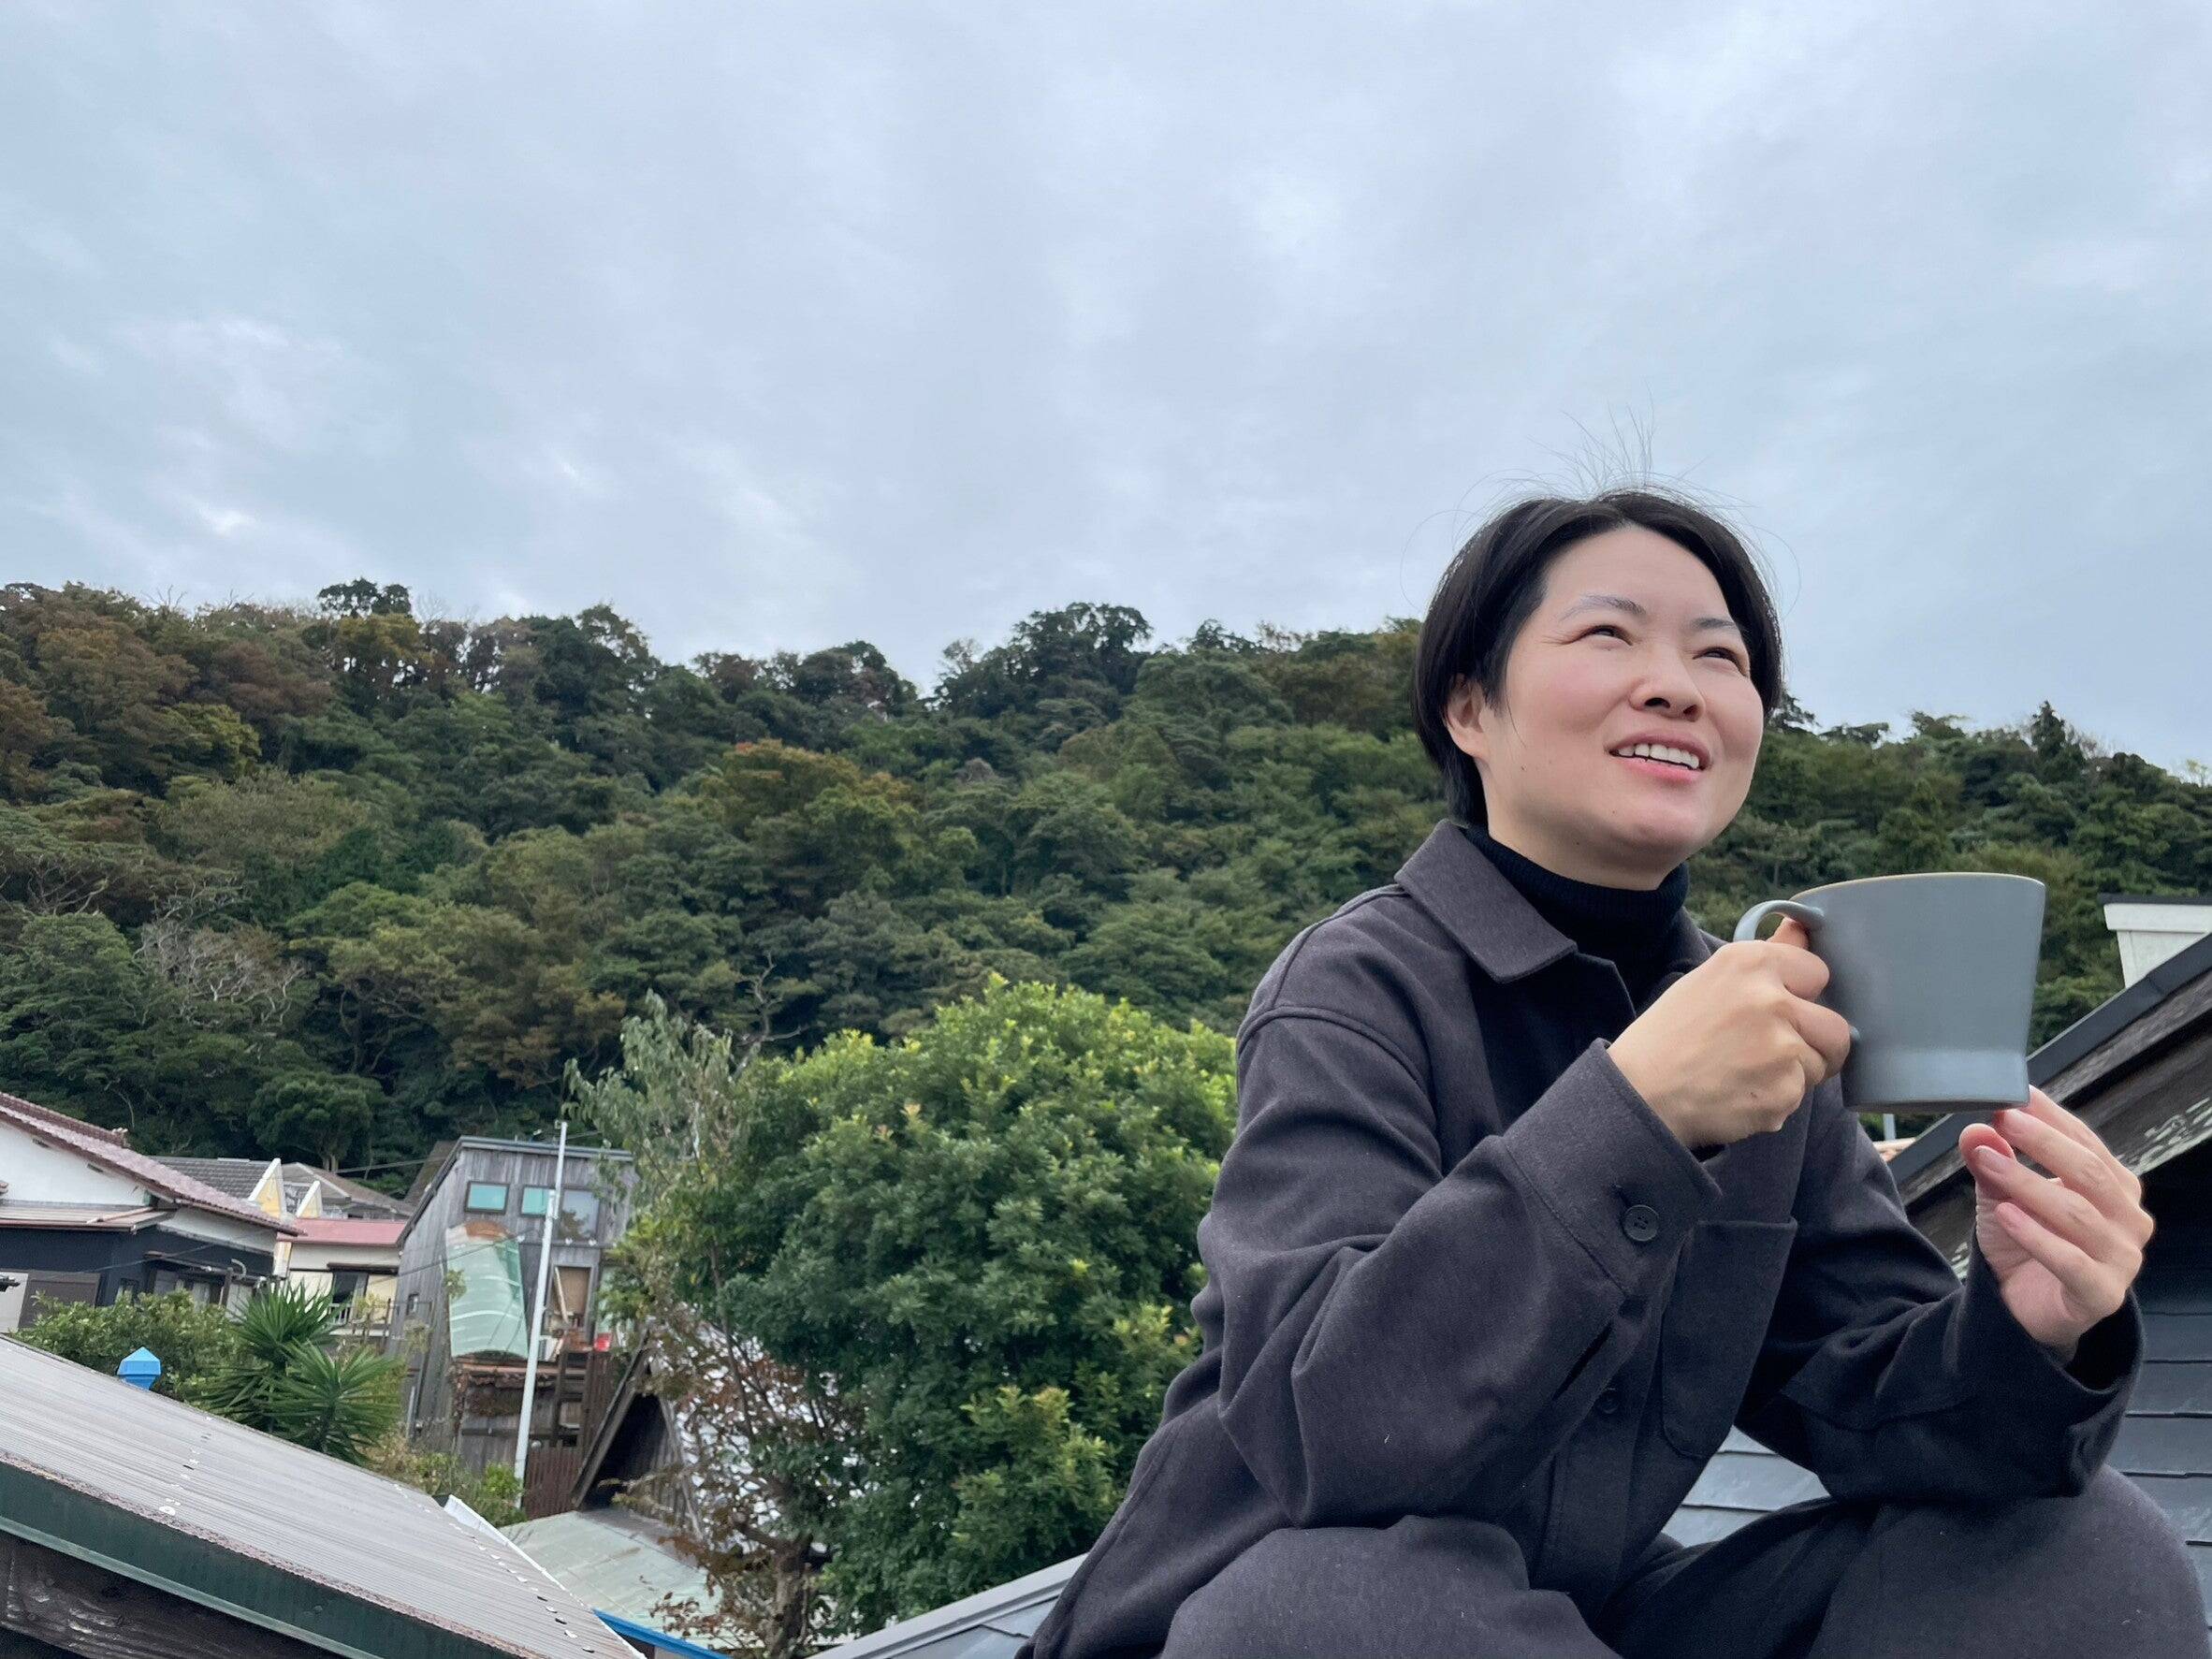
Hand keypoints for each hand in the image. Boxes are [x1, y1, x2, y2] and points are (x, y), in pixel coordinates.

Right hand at [1608, 915, 1851, 1150]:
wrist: (1639, 1093)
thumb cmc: (1669, 1035)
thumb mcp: (1712, 981)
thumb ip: (1767, 958)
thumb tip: (1803, 927)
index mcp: (1750, 962)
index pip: (1818, 972)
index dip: (1800, 995)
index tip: (1776, 1009)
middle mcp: (1771, 999)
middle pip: (1836, 1027)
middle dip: (1813, 1044)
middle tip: (1773, 1053)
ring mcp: (1781, 1048)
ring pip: (1818, 1065)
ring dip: (1792, 1075)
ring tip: (1746, 1075)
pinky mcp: (1783, 1091)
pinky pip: (1798, 1097)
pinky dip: (1774, 1102)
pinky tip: (1738, 1095)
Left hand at [1960, 1088, 2151, 1359]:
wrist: (2025, 1307)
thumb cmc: (2026, 1242)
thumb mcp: (2001, 1195)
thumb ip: (1992, 1162)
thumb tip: (1976, 1128)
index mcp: (2114, 1187)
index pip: (2085, 1142)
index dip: (2051, 1117)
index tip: (2015, 1094)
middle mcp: (2128, 1219)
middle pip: (2088, 1171)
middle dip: (2042, 1142)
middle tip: (2003, 1120)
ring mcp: (2122, 1258)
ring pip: (2076, 1212)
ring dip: (2028, 1183)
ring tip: (1988, 1162)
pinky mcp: (2102, 1293)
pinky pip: (2071, 1261)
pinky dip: (2037, 1236)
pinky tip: (2006, 1215)